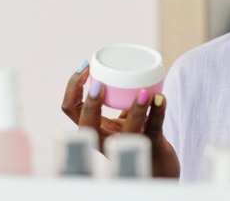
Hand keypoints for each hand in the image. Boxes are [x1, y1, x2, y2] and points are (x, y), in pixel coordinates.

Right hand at [61, 65, 180, 177]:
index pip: (70, 109)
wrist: (159, 165)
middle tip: (99, 83)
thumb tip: (110, 63)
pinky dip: (158, 111)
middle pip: (87, 126)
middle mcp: (106, 141)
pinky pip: (154, 128)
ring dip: (135, 110)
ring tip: (143, 92)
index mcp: (95, 128)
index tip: (85, 67)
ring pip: (128, 132)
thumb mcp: (120, 117)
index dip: (72, 88)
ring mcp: (129, 146)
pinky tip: (160, 97)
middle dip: (90, 105)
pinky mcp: (152, 147)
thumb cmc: (137, 134)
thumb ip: (116, 97)